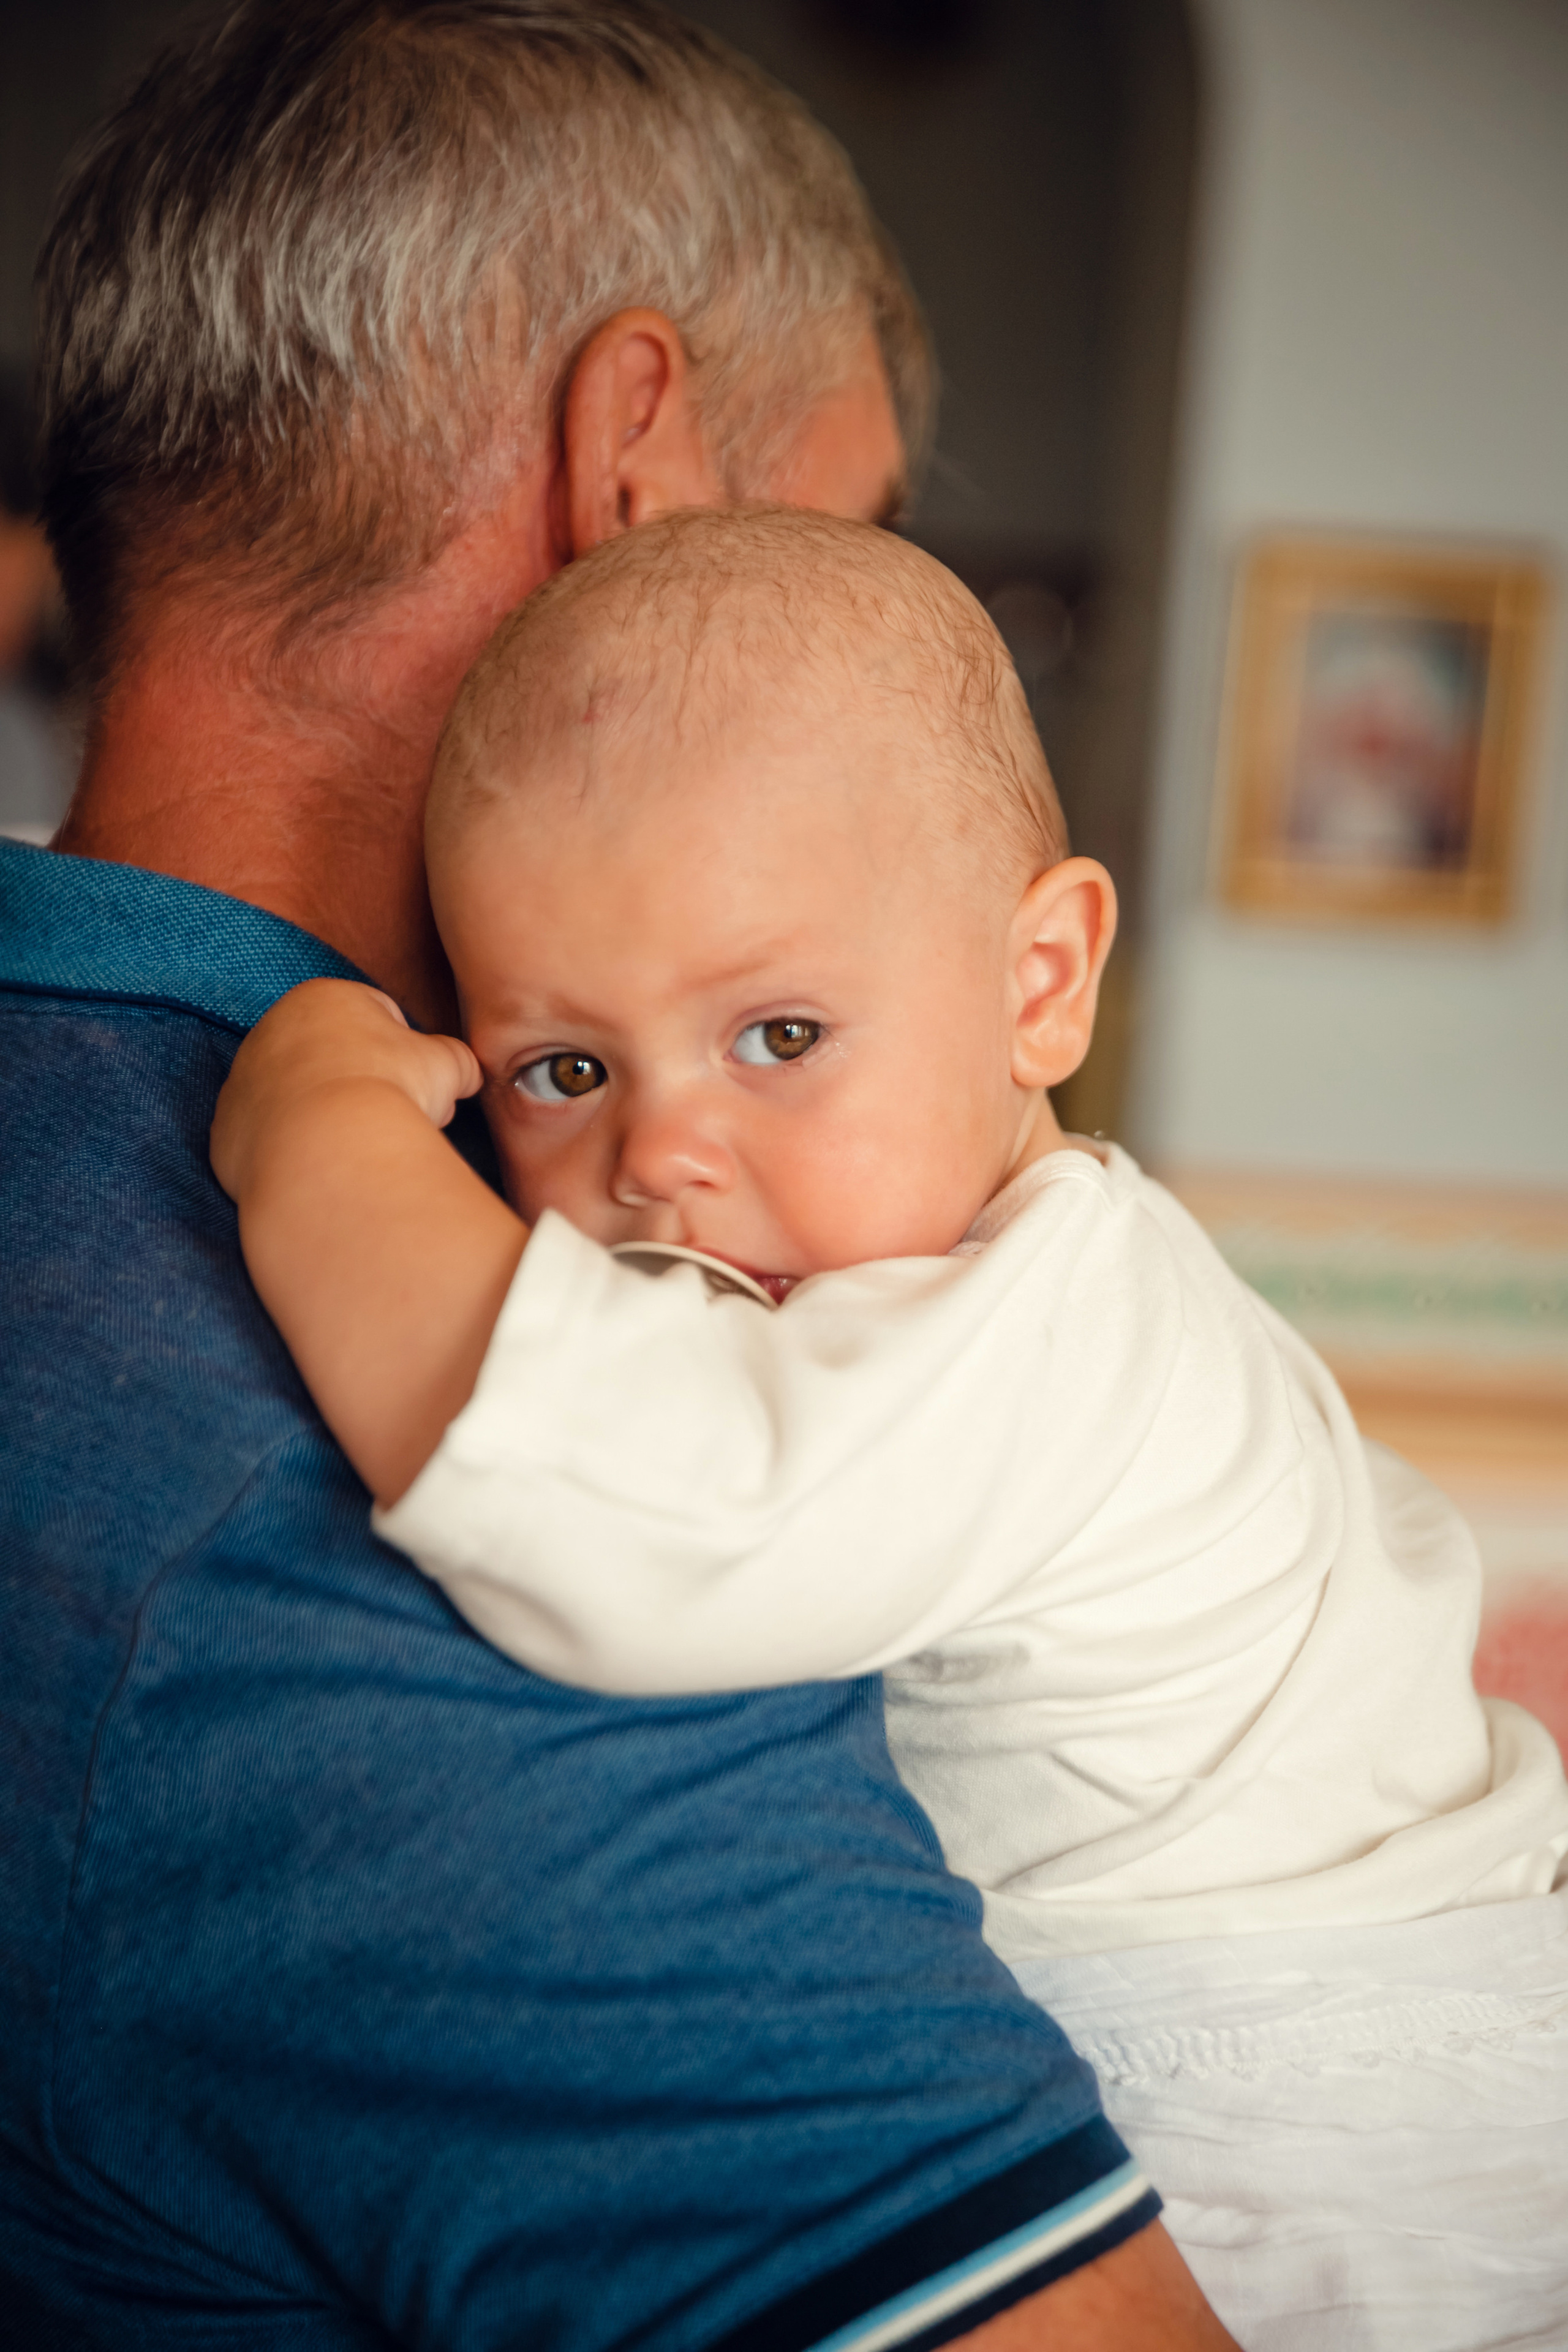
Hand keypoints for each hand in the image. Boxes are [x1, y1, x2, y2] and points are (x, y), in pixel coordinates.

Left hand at [211, 978, 481, 1204]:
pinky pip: (266, 1138)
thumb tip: (467, 1071)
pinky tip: (321, 1165)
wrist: (330, 1148)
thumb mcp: (448, 1065)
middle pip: (329, 1056)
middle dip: (363, 1084)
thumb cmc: (391, 1092)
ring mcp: (241, 1079)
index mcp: (324, 997)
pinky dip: (292, 1150)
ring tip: (357, 1147)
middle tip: (395, 1119)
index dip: (405, 1055)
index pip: (374, 1017)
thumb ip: (458, 1060)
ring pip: (294, 1098)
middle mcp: (271, 1029)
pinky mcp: (224, 1129)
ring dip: (324, 1117)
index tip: (419, 1088)